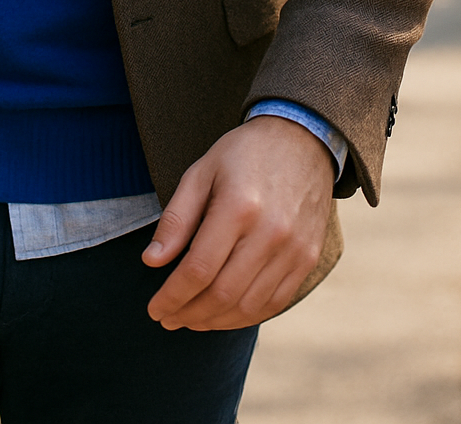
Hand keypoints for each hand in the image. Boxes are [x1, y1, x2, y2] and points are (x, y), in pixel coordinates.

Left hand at [142, 115, 334, 330]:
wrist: (302, 139)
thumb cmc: (244, 154)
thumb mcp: (201, 172)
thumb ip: (176, 219)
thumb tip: (151, 261)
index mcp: (238, 207)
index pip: (198, 269)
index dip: (172, 296)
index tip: (155, 308)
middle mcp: (270, 233)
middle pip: (223, 294)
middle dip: (189, 314)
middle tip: (168, 319)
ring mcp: (294, 249)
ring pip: (249, 306)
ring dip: (215, 321)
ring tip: (191, 319)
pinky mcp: (309, 258)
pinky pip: (275, 302)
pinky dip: (246, 316)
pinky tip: (224, 314)